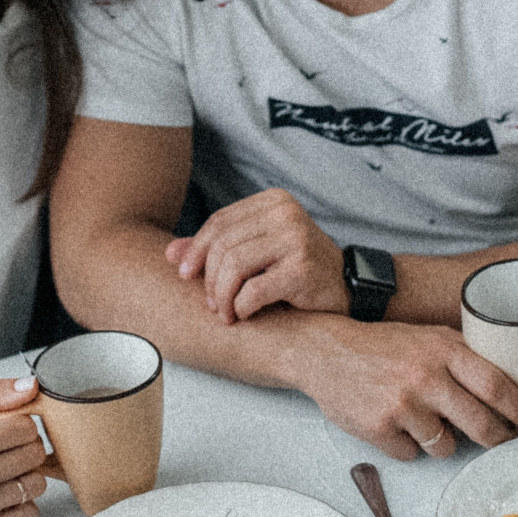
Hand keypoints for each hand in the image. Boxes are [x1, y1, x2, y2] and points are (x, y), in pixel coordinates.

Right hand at [0, 374, 47, 516]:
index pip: (28, 429)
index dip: (21, 425)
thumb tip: (32, 386)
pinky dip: (24, 503)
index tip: (7, 429)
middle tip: (7, 449)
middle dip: (25, 447)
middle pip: (35, 456)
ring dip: (26, 475)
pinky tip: (5, 492)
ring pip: (37, 485)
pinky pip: (30, 515)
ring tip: (5, 470)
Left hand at [167, 189, 346, 322]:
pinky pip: (253, 291)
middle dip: (209, 279)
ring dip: (222, 296)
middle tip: (211, 304)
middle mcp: (285, 213)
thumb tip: (169, 254)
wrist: (347, 288)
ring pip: (234, 266)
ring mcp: (296, 239)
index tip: (184, 274)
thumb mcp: (257, 252)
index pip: (219, 221)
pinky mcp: (302, 270)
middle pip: (223, 244)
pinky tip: (244, 315)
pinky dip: (241, 307)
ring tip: (225, 313)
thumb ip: (216, 249)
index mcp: (273, 201)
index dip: (196, 249)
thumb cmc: (296, 270)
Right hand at [301, 317, 517, 459]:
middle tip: (502, 440)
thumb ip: (461, 355)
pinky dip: (408, 445)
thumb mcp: (426, 336)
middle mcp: (425, 377)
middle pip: (482, 425)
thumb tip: (508, 383)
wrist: (323, 351)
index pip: (497, 385)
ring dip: (442, 441)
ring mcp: (402, 405)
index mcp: (442, 349)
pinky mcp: (380, 429)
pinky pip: (412, 455)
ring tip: (423, 419)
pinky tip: (395, 423)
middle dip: (498, 438)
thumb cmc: (380, 345)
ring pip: (446, 447)